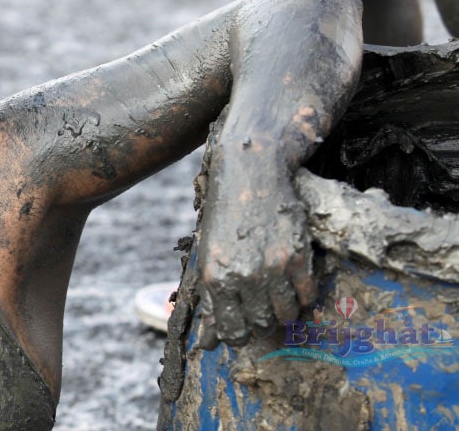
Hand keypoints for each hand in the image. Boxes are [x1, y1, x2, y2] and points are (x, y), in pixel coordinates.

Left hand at [195, 149, 315, 348]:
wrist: (250, 172)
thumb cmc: (226, 214)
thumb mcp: (209, 253)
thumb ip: (211, 297)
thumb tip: (208, 342)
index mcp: (215, 277)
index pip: (229, 330)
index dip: (238, 336)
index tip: (244, 331)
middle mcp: (242, 276)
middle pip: (259, 326)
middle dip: (262, 324)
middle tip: (264, 309)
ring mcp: (271, 268)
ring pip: (285, 315)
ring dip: (284, 312)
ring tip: (279, 295)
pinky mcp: (297, 257)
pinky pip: (307, 295)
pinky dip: (303, 296)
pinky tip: (296, 283)